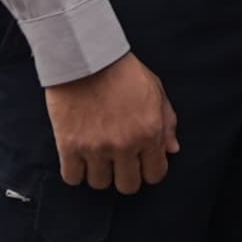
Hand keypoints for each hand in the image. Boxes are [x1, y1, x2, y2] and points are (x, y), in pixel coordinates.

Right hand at [45, 56, 179, 191]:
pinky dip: (75, 172)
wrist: (86, 56)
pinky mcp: (69, 145)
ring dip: (99, 172)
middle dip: (125, 175)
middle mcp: (125, 145)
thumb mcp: (155, 90)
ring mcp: (96, 147)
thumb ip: (167, 123)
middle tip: (118, 162)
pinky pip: (73, 177)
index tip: (140, 163)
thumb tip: (172, 149)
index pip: (155, 175)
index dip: (148, 171)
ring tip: (96, 156)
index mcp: (149, 132)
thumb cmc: (122, 71)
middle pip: (128, 185)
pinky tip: (78, 158)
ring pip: (99, 183)